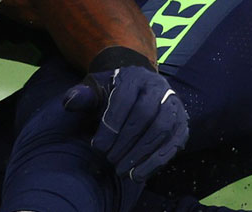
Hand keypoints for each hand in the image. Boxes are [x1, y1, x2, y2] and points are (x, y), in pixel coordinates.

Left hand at [61, 55, 187, 184]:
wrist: (139, 90)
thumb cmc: (113, 92)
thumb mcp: (97, 89)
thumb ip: (83, 96)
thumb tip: (69, 102)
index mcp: (135, 76)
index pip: (124, 99)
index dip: (111, 124)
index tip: (97, 146)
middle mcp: (159, 88)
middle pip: (145, 114)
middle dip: (126, 141)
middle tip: (109, 160)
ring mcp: (174, 105)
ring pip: (162, 129)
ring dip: (141, 153)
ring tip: (121, 170)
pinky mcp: (182, 124)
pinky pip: (173, 143)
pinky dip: (156, 161)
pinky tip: (138, 174)